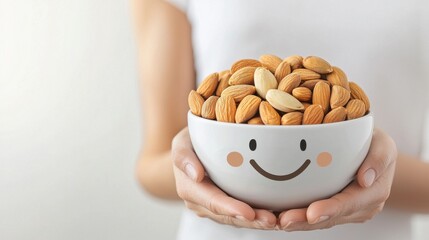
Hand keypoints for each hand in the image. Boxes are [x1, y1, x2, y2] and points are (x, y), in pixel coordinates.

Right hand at [172, 127, 276, 229]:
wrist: (189, 151)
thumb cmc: (188, 143)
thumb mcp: (181, 142)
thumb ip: (183, 156)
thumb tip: (196, 174)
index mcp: (190, 189)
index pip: (212, 201)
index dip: (230, 208)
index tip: (249, 213)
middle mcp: (201, 203)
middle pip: (228, 216)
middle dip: (250, 221)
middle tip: (272, 220)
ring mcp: (214, 208)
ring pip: (236, 219)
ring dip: (256, 222)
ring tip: (277, 221)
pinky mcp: (226, 205)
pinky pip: (241, 214)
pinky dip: (257, 215)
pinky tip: (276, 214)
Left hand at [279, 128, 396, 230]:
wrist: (372, 151)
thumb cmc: (375, 143)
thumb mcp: (383, 144)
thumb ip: (378, 158)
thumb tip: (366, 179)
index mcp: (374, 192)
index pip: (349, 203)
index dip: (330, 209)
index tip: (311, 213)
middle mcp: (360, 208)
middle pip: (330, 218)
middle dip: (305, 221)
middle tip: (283, 221)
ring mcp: (346, 211)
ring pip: (319, 221)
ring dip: (298, 222)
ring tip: (276, 221)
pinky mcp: (332, 209)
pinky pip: (313, 215)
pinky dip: (297, 216)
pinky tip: (277, 215)